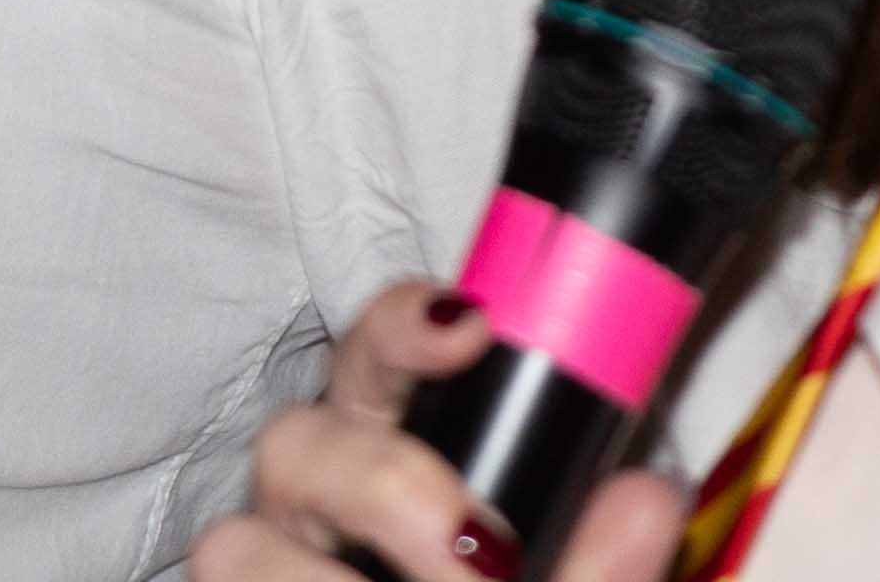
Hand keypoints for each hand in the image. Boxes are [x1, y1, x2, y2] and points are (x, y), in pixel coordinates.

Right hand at [190, 285, 683, 581]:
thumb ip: (604, 564)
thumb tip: (644, 499)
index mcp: (399, 463)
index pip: (380, 356)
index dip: (406, 324)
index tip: (472, 326)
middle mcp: (318, 512)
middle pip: (295, 440)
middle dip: (383, 486)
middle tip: (488, 557)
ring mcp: (271, 568)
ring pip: (235, 544)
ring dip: (318, 581)